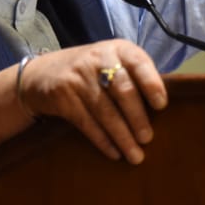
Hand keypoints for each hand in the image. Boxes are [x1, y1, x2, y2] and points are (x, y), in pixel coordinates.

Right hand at [18, 40, 166, 163]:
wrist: (41, 74)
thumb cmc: (90, 71)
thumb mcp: (111, 62)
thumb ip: (134, 76)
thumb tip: (163, 108)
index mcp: (117, 49)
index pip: (139, 63)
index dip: (151, 84)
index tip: (161, 105)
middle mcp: (98, 59)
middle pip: (123, 90)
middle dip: (137, 117)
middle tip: (147, 139)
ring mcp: (78, 77)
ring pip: (105, 111)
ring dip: (122, 136)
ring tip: (135, 155)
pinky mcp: (62, 96)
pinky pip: (87, 122)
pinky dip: (102, 140)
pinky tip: (114, 153)